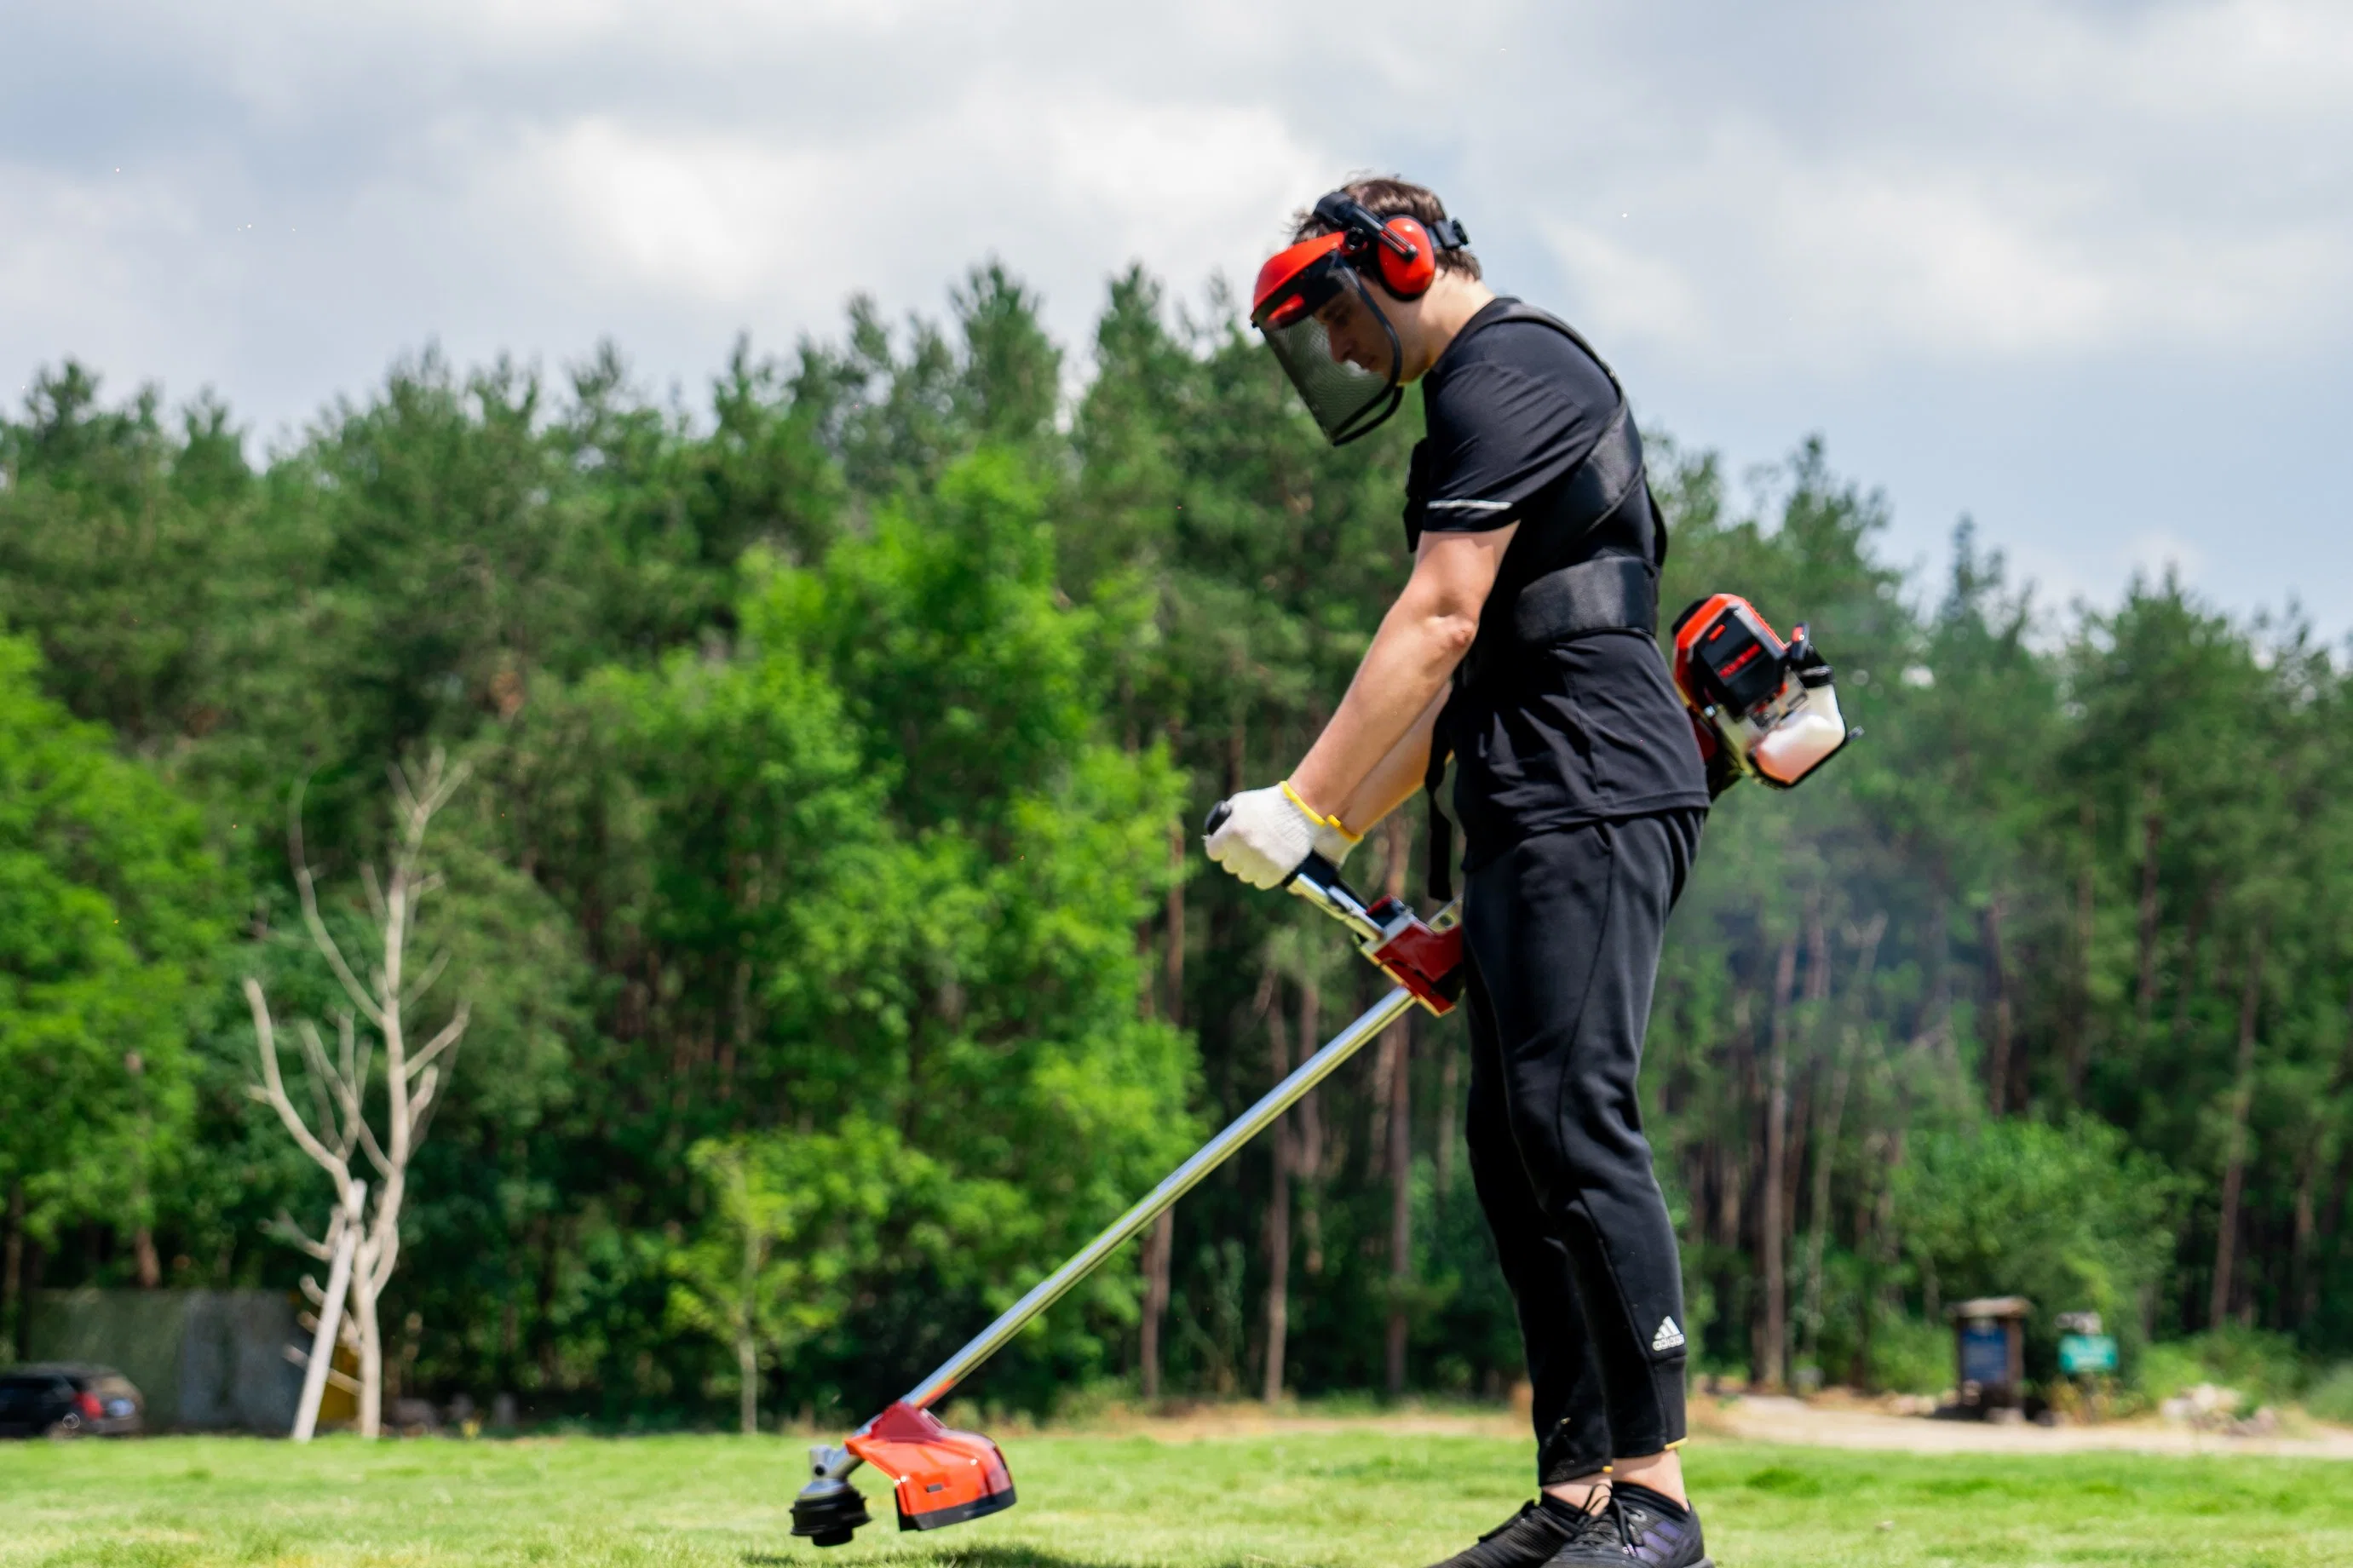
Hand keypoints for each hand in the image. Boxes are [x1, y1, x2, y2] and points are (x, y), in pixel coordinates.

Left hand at [1205, 782, 1345, 889]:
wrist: (1301, 809)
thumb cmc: (1269, 803)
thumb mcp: (1241, 803)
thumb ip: (1224, 820)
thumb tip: (1214, 834)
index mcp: (1232, 833)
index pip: (1213, 852)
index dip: (1220, 847)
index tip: (1226, 845)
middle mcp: (1244, 850)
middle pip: (1229, 866)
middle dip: (1235, 856)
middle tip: (1247, 847)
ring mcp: (1261, 863)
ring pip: (1245, 876)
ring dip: (1250, 867)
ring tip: (1260, 854)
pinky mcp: (1277, 873)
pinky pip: (1261, 883)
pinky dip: (1264, 875)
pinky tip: (1269, 862)